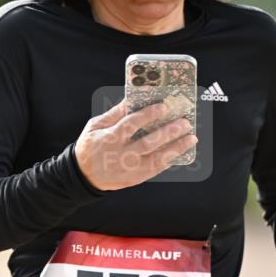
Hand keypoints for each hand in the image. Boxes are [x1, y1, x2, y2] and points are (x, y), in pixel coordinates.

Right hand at [74, 98, 196, 191]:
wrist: (84, 176)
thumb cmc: (90, 146)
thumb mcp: (95, 126)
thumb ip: (114, 114)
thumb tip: (130, 98)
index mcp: (110, 138)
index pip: (132, 124)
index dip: (149, 114)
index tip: (163, 106)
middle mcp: (122, 154)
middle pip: (149, 142)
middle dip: (169, 131)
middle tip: (185, 122)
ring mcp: (130, 168)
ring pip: (157, 158)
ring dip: (176, 147)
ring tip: (191, 138)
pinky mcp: (135, 178)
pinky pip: (156, 169)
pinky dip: (169, 160)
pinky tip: (180, 152)